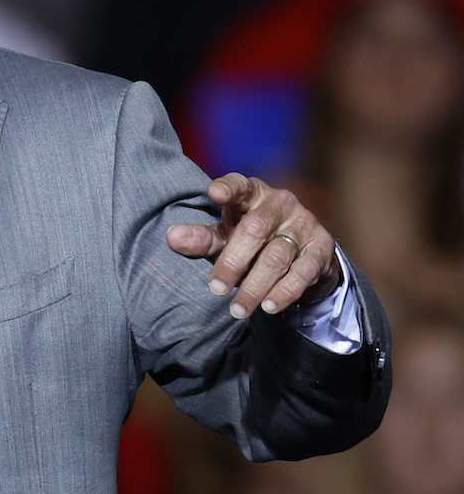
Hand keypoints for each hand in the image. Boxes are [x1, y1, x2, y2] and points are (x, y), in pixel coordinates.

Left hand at [166, 173, 340, 318]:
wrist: (300, 253)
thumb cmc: (251, 239)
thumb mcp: (224, 236)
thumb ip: (200, 238)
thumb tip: (172, 238)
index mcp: (252, 193)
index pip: (239, 184)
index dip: (228, 187)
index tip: (214, 193)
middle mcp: (280, 203)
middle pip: (255, 229)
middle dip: (233, 261)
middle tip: (215, 289)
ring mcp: (304, 224)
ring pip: (278, 255)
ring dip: (256, 285)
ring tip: (237, 309)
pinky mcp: (321, 248)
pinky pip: (303, 271)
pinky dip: (284, 292)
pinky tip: (268, 307)